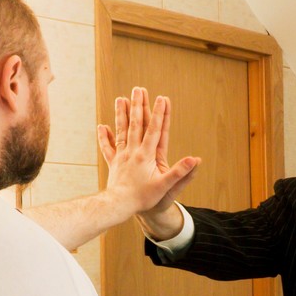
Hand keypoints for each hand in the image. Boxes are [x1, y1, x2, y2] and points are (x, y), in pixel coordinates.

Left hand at [97, 87, 198, 220]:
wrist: (119, 206)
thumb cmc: (143, 198)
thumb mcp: (165, 186)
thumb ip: (180, 172)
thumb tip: (194, 160)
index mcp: (146, 155)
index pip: (155, 130)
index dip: (159, 114)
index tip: (162, 98)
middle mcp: (133, 151)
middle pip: (136, 124)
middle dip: (138, 106)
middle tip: (138, 89)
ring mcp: (122, 156)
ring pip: (121, 130)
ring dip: (121, 114)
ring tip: (120, 98)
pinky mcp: (114, 163)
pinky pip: (108, 147)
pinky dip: (105, 137)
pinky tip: (102, 126)